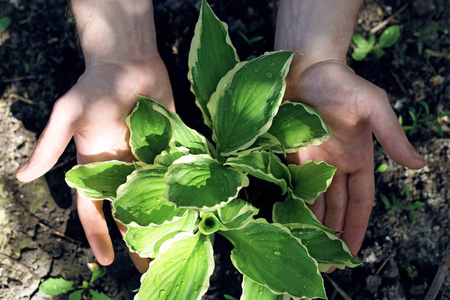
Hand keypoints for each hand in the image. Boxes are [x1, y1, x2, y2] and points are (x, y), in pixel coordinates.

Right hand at [16, 57, 173, 272]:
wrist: (129, 60)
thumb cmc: (95, 84)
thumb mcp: (68, 114)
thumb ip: (49, 145)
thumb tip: (20, 177)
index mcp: (95, 166)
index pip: (93, 209)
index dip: (98, 234)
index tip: (105, 261)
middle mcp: (122, 168)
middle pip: (128, 211)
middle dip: (136, 239)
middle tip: (149, 267)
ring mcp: (148, 159)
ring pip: (155, 199)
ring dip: (164, 222)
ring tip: (176, 246)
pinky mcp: (170, 146)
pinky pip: (176, 174)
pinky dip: (184, 193)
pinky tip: (197, 212)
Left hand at [284, 58, 425, 257]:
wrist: (304, 66)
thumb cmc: (341, 83)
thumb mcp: (373, 107)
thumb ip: (392, 136)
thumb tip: (419, 164)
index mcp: (357, 159)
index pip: (360, 202)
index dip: (357, 227)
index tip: (353, 253)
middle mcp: (334, 165)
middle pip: (336, 208)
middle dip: (332, 235)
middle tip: (327, 265)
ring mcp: (311, 161)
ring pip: (313, 201)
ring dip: (311, 225)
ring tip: (308, 252)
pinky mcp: (289, 154)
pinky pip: (290, 184)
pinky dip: (290, 203)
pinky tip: (286, 222)